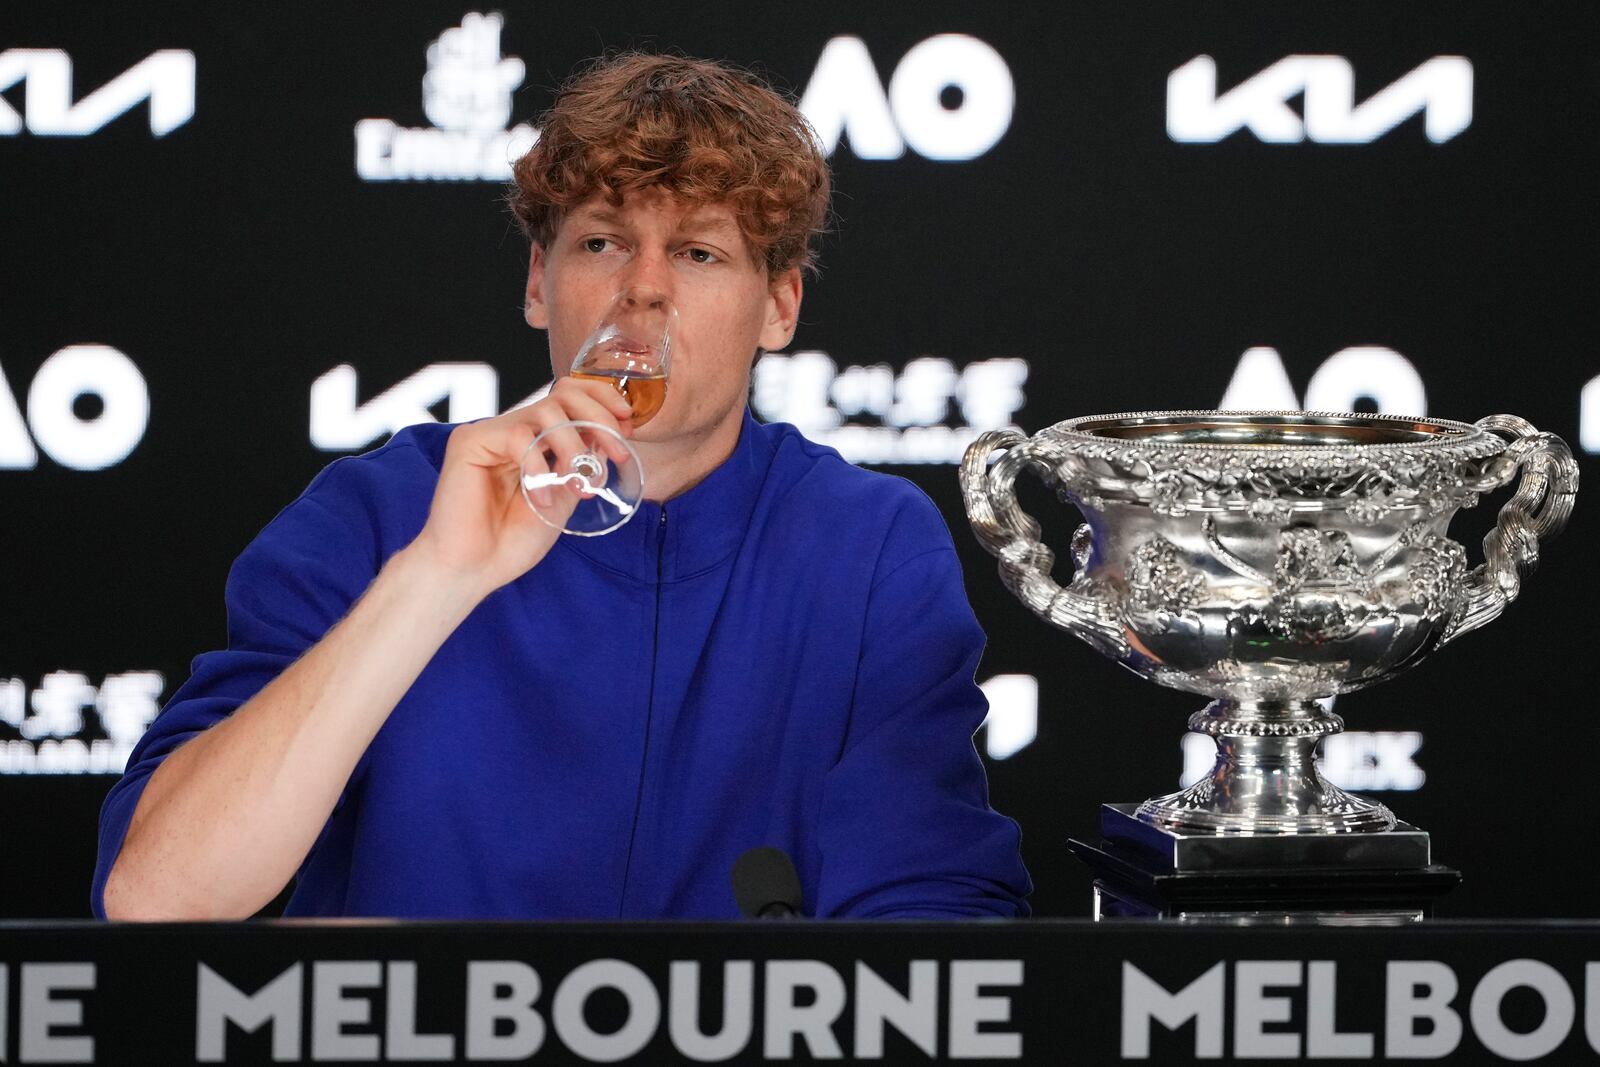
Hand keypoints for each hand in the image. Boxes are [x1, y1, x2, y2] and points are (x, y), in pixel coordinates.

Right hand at [406, 376, 634, 599]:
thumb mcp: (564, 498)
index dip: (603, 402)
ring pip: (546, 412)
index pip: (571, 395)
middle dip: (599, 417)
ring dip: (573, 448)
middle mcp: (512, 428)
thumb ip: (583, 466)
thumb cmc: (512, 541)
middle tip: (618, 451)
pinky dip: (539, 469)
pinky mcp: (469, 442)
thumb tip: (609, 438)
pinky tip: (541, 500)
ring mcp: (490, 432)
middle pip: (563, 391)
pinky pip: (519, 437)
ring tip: (577, 485)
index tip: (627, 428)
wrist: (471, 570)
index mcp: (534, 439)